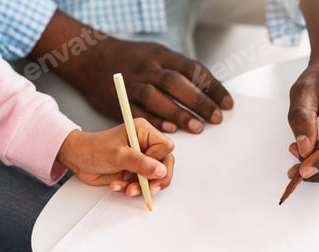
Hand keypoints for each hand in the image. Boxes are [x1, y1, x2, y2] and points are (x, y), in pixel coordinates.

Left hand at [57, 118, 174, 195]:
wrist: (77, 158)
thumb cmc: (93, 149)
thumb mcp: (118, 155)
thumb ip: (141, 163)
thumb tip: (160, 170)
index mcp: (144, 132)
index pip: (166, 148)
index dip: (159, 161)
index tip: (147, 170)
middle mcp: (145, 144)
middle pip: (164, 164)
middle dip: (155, 180)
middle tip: (148, 189)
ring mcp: (140, 159)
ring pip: (154, 177)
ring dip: (140, 186)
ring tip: (126, 188)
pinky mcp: (134, 171)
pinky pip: (142, 184)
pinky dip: (131, 188)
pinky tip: (118, 185)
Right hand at [75, 37, 233, 133]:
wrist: (91, 58)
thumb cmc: (131, 60)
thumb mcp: (155, 54)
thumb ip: (178, 70)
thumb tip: (209, 91)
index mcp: (161, 54)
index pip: (193, 69)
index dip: (212, 87)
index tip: (227, 103)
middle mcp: (147, 66)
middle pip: (177, 83)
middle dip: (199, 101)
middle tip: (216, 118)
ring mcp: (132, 82)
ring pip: (158, 97)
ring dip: (179, 113)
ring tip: (197, 127)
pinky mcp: (118, 99)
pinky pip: (138, 111)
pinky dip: (154, 120)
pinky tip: (170, 130)